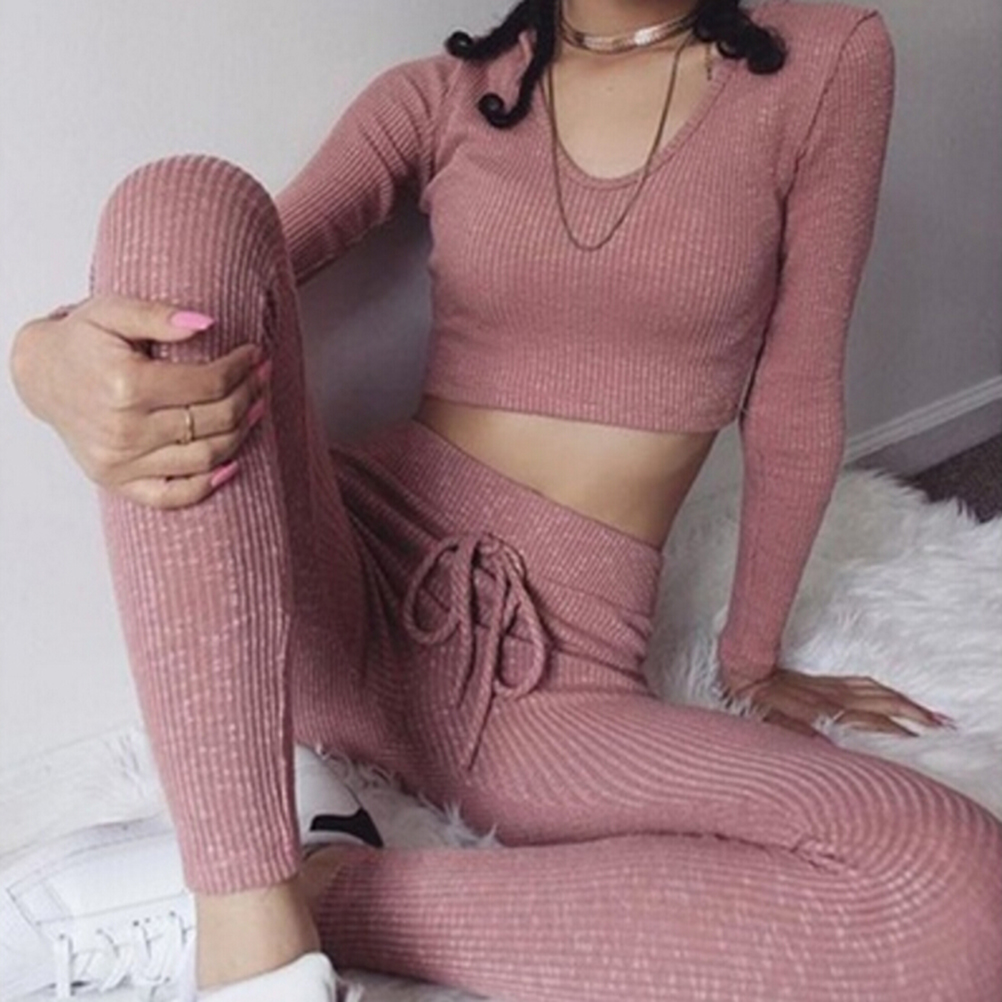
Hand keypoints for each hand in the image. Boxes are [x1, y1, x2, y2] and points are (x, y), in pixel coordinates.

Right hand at [9, 295, 269, 508]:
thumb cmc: (81, 341)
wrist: (40, 374)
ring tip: (256, 407)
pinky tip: (233, 463)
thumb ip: (158, 314)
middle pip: (213, 420)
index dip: (240, 368)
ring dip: (241, 434)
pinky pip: (172, 495)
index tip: (254, 354)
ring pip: (204, 457)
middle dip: (248, 395)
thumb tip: (207, 323)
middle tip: (263, 376)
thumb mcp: (113, 311)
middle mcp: (125, 429)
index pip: (208, 383)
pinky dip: (207, 485)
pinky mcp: (118, 481)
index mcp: (126, 385)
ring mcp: (121, 461)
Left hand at [726, 667, 953, 738]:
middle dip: (914, 717)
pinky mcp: (825, 681)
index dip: (896, 734)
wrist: (741, 670)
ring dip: (907, 703)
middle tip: (941, 730)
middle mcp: (833, 697)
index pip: (870, 723)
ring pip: (878, 692)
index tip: (920, 745)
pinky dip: (886, 690)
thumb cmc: (754, 704)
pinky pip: (864, 683)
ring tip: (932, 717)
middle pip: (884, 705)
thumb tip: (831, 749)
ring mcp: (831, 686)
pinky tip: (897, 697)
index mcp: (823, 711)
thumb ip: (802, 738)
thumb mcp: (773, 727)